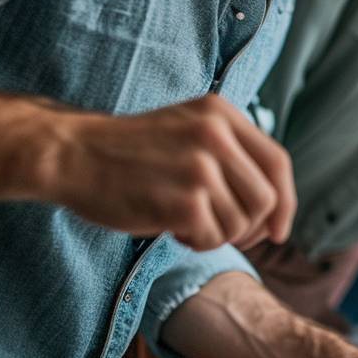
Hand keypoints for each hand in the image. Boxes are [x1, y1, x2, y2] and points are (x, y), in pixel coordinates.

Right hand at [46, 94, 295, 249]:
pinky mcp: (183, 200)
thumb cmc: (129, 153)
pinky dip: (198, 243)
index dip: (286, 201)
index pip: (278, 162)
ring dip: (218, 236)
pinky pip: (214, 237)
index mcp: (222, 114)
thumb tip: (275, 207)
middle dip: (251, 228)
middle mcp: (216, 135)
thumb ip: (229, 152)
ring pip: (241, 222)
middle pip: (266, 199)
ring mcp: (200, 167)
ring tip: (188, 226)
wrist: (71, 154)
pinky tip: (175, 232)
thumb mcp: (187, 129)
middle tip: (222, 235)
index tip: (279, 230)